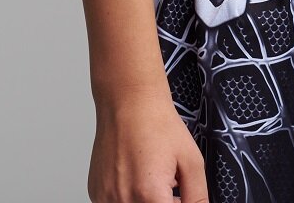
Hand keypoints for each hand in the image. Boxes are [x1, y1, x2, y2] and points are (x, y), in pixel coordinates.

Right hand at [89, 88, 208, 201]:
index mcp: (150, 195)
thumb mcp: (191, 159)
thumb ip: (197, 195)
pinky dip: (128, 197)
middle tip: (169, 187)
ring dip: (144, 201)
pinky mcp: (95, 192)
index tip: (180, 197)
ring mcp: (106, 198)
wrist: (129, 100)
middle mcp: (124, 200)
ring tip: (151, 178)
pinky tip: (135, 176)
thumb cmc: (156, 122)